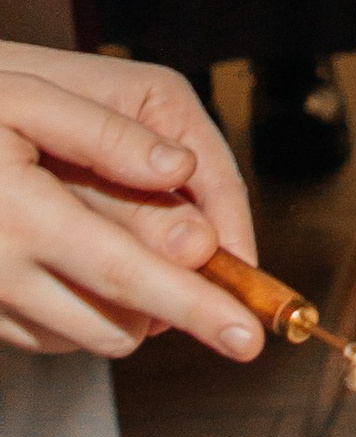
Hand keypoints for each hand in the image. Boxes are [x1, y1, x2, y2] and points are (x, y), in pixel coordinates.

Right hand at [0, 50, 263, 359]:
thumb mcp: (30, 99)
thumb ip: (107, 136)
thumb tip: (179, 173)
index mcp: (21, 216)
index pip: (127, 275)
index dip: (195, 306)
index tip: (250, 337)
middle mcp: (0, 273)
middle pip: (117, 323)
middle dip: (176, 310)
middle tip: (216, 277)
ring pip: (90, 337)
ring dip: (133, 307)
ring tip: (133, 238)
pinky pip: (54, 335)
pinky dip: (91, 308)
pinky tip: (90, 254)